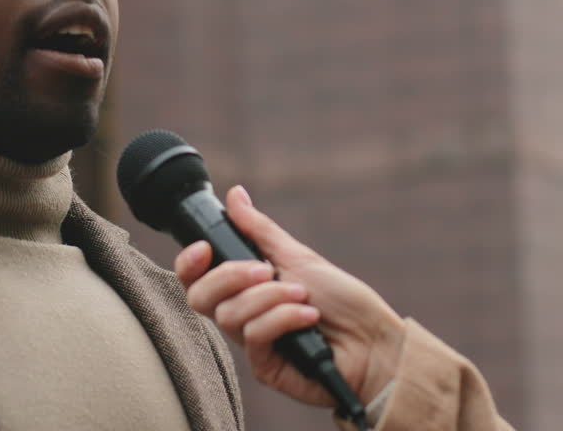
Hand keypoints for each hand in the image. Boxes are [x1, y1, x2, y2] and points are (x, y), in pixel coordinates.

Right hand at [174, 186, 405, 409]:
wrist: (374, 340)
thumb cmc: (342, 300)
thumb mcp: (297, 256)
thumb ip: (259, 230)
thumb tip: (235, 194)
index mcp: (244, 289)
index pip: (197, 279)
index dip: (188, 264)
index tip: (204, 248)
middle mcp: (242, 316)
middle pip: (200, 298)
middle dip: (229, 276)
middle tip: (267, 269)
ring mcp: (252, 344)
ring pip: (230, 315)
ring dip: (270, 298)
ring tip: (303, 295)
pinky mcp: (265, 367)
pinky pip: (255, 336)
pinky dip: (283, 318)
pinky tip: (309, 317)